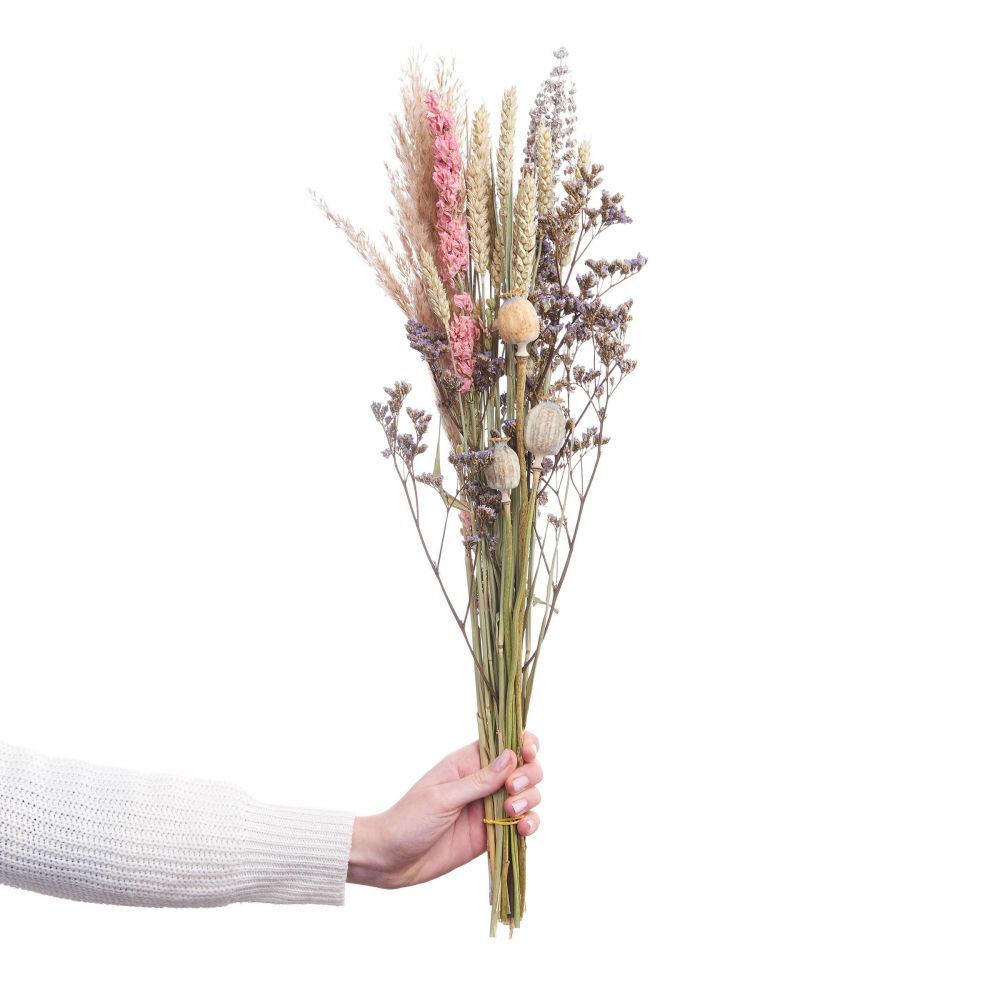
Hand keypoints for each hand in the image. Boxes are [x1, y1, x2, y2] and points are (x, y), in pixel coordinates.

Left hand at [347, 733, 542, 889]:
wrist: (392, 859)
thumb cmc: (409, 820)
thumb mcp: (442, 798)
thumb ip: (479, 781)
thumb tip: (511, 755)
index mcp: (468, 763)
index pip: (505, 742)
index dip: (524, 743)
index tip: (528, 753)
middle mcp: (484, 782)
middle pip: (524, 768)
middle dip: (528, 775)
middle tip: (511, 790)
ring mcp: (490, 808)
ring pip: (528, 795)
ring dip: (530, 799)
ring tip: (512, 812)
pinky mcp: (494, 833)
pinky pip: (522, 823)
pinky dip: (530, 823)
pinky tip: (523, 829)